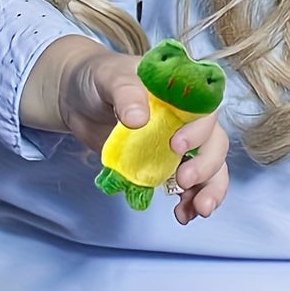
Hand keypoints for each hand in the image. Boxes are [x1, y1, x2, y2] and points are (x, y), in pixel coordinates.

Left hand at [23, 38, 230, 225]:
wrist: (75, 97)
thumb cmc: (98, 77)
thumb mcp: (109, 78)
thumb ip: (125, 94)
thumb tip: (138, 119)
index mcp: (180, 93)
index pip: (204, 111)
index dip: (198, 131)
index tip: (176, 145)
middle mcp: (186, 118)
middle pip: (214, 143)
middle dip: (207, 166)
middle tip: (183, 180)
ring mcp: (177, 144)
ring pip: (209, 168)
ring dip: (209, 190)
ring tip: (198, 210)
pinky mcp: (163, 165)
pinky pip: (187, 186)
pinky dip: (190, 201)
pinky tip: (182, 213)